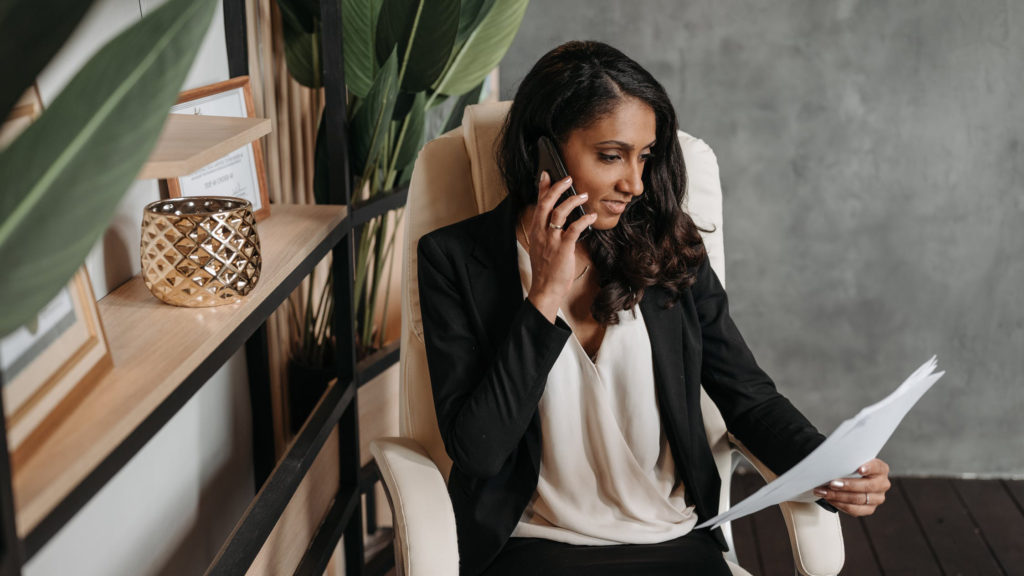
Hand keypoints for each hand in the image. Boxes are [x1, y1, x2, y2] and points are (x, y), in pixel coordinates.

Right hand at [524, 171, 597, 321]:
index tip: (546, 174)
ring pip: (559, 212)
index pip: (538, 204)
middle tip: (568, 178)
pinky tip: (591, 216)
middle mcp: (541, 232)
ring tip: (584, 195)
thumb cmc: (546, 269)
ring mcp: (551, 240)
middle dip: (557, 188)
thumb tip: (558, 221)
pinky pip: (574, 229)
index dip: (542, 188)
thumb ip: (547, 232)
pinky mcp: (563, 248)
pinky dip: (584, 220)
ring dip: (572, 201)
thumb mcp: (542, 247)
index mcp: (535, 231)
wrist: (545, 289)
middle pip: (546, 203)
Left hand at [814, 458, 890, 516]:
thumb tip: (833, 464)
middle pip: (867, 486)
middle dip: (847, 485)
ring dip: (839, 496)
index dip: (869, 468)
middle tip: (832, 483)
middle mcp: (882, 484)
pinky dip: (840, 504)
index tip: (859, 469)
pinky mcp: (869, 509)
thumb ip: (849, 462)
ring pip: (859, 499)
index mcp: (881, 469)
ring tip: (825, 492)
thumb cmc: (853, 468)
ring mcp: (877, 498)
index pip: (877, 467)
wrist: (855, 479)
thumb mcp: (854, 462)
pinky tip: (830, 499)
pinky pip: (854, 509)